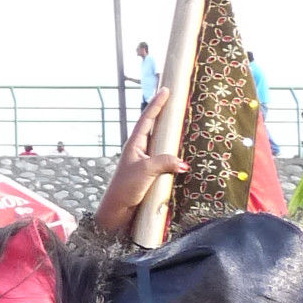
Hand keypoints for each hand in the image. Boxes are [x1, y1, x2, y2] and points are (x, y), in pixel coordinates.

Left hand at [93, 90, 187, 236]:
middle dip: (165, 115)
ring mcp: (145, 163)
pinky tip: (184, 155)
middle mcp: (140, 151)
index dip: (157, 104)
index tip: (166, 89)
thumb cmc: (125, 188)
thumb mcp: (145, 171)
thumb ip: (164, 162)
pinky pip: (166, 161)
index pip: (147, 119)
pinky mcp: (151, 176)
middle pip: (155, 128)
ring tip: (184, 124)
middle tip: (176, 101)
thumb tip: (184, 163)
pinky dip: (175, 156)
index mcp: (135, 145)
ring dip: (171, 136)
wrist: (117, 212)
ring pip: (162, 145)